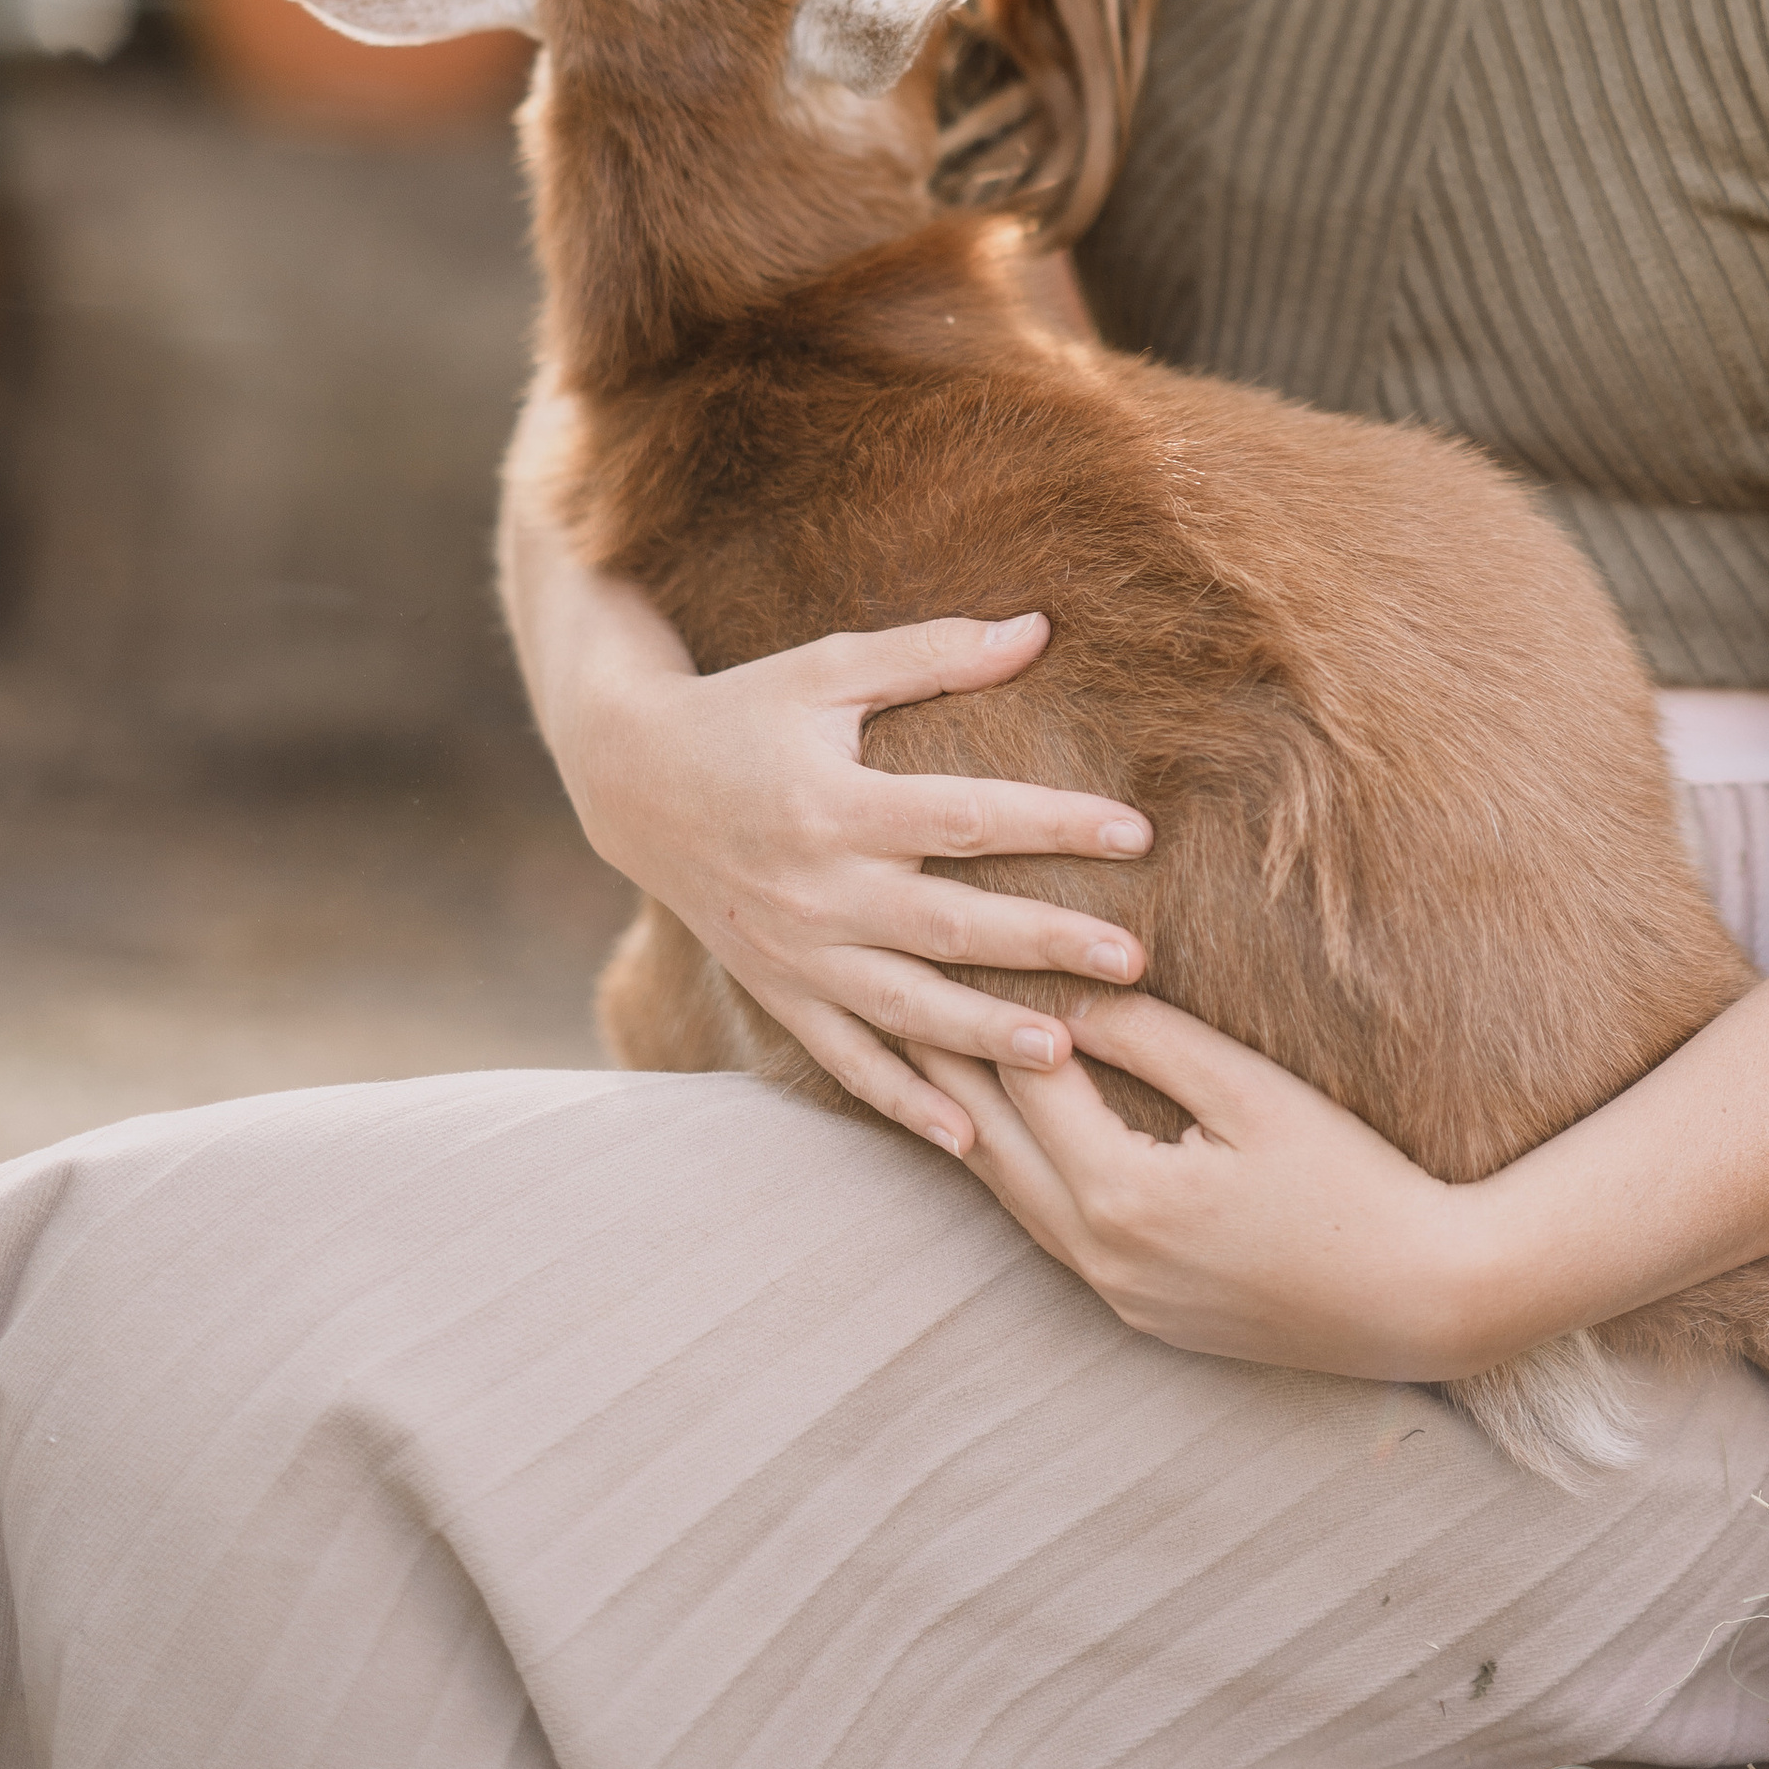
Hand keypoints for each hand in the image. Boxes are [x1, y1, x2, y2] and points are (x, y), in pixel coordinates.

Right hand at [548, 594, 1156, 1157]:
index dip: (1054, 824)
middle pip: (950, 925)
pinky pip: (845, 1059)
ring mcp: (796, 953)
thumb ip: (933, 653)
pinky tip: (968, 1138)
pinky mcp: (779, 992)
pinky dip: (902, 1101)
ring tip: (1065, 1053)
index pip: (966, 819)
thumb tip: (1040, 630)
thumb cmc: (746, 709)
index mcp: (838, 806)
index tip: (1137, 833)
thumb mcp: (829, 669)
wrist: (632, 781)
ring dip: (985, 1037)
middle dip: (1045, 944)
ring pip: (905, 1009)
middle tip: (1133, 960)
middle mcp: (818, 890)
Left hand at [936, 984, 1479, 1381]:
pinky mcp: (1142, 1312)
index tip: (948, 941)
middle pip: (995, 1146)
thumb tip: (1073, 992)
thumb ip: (1154, 1040)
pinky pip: (1054, 1233)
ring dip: (974, 1126)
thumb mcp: (1253, 1094)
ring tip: (929, 1057)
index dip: (988, 1005)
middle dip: (946, 1067)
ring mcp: (1118, 1294)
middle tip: (894, 991)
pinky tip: (1012, 1138)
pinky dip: (1021, 1175)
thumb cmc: (1351, 1182)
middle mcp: (1100, 1257)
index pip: (1027, 1082)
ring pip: (1014, 1198)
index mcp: (1121, 1196)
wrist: (1425, 1298)